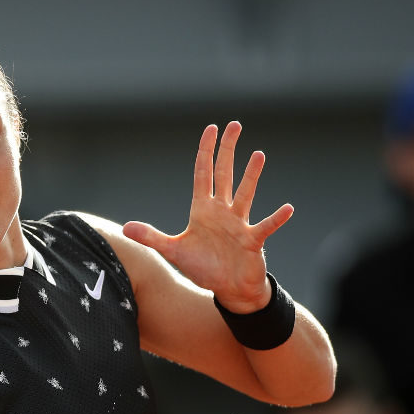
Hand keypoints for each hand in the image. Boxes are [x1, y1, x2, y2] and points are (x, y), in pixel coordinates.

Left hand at [122, 122, 292, 312]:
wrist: (228, 288)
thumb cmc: (204, 267)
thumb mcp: (174, 251)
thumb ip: (152, 238)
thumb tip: (126, 228)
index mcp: (203, 210)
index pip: (203, 173)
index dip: (205, 152)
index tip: (211, 129)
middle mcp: (222, 211)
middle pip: (225, 174)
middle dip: (227, 150)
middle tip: (235, 124)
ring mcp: (239, 224)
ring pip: (245, 194)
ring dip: (251, 176)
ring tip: (258, 155)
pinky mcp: (252, 240)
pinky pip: (266, 227)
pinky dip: (276, 219)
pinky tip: (288, 208)